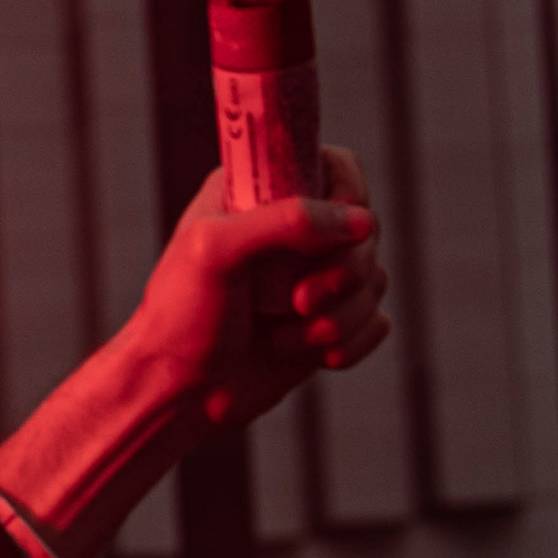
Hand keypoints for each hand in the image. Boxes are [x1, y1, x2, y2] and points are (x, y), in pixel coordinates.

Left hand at [116, 147, 389, 431]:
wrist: (180, 392)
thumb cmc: (182, 317)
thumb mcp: (214, 253)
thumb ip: (282, 222)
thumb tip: (361, 222)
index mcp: (259, 194)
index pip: (335, 165)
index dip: (347, 195)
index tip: (329, 234)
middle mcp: (291, 229)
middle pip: (367, 228)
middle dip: (342, 273)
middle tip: (297, 302)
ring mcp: (314, 275)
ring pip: (376, 279)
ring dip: (338, 317)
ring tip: (282, 338)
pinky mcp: (330, 319)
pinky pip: (377, 322)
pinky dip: (349, 343)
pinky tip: (306, 355)